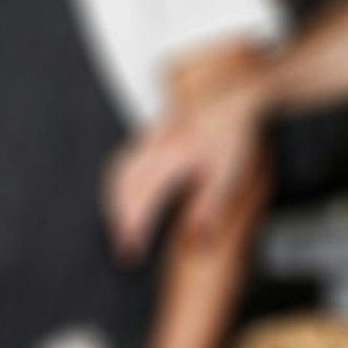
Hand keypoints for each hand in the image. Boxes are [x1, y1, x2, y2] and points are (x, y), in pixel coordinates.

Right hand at [107, 82, 257, 260]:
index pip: (143, 199)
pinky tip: (125, 196)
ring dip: (114, 203)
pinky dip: (118, 185)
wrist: (232, 97)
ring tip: (119, 227)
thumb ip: (209, 206)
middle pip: (124, 188)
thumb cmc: (232, 133)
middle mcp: (155, 148)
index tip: (131, 251)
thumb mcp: (230, 174)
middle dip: (118, 220)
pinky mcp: (151, 137)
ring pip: (119, 173)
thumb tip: (196, 238)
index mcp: (173, 158)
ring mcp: (150, 140)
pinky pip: (124, 162)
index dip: (133, 228)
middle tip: (122, 246)